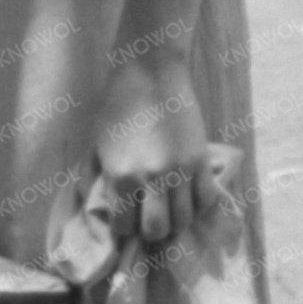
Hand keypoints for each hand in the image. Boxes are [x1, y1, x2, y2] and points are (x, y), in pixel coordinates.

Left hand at [91, 47, 219, 253]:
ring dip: (174, 221)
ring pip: (185, 219)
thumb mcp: (96, 143)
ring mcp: (181, 170)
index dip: (123, 228)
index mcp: (122, 175)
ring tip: (167, 211)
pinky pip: (206, 199)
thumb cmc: (116, 105)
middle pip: (158, 230)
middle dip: (150, 232)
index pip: (124, 225)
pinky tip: (187, 197)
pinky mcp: (202, 160)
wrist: (150, 71)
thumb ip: (95, 178)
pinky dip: (198, 205)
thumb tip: (96, 207)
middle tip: (147, 221)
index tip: (124, 221)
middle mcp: (153, 178)